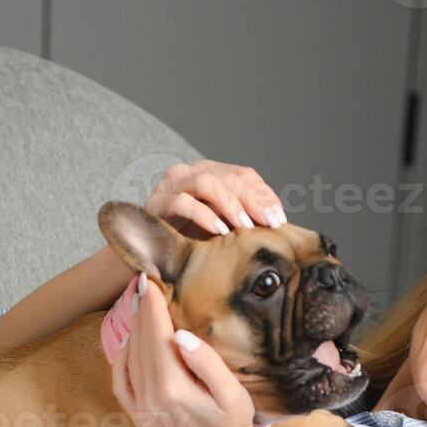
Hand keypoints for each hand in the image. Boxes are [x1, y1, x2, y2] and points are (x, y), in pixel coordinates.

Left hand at [110, 273, 258, 426]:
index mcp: (173, 389)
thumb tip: (180, 336)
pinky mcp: (137, 415)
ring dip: (133, 330)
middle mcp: (150, 398)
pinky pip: (120, 380)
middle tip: (143, 285)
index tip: (149, 282)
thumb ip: (207, 363)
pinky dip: (121, 358)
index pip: (157, 337)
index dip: (152, 308)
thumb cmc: (232, 422)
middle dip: (142, 312)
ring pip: (130, 358)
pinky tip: (130, 342)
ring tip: (140, 306)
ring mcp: (140, 408)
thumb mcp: (232, 393)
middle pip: (141, 344)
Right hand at [145, 159, 287, 239]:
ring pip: (207, 182)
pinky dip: (204, 216)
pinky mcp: (157, 202)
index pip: (245, 176)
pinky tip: (219, 231)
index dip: (265, 196)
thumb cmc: (187, 243)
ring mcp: (173, 185)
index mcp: (212, 175)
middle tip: (269, 224)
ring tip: (245, 227)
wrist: (145, 253)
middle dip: (254, 200)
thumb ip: (244, 223)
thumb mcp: (222, 231)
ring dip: (230, 205)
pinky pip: (182, 202)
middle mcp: (192, 173)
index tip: (280, 221)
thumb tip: (280, 229)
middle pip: (230, 177)